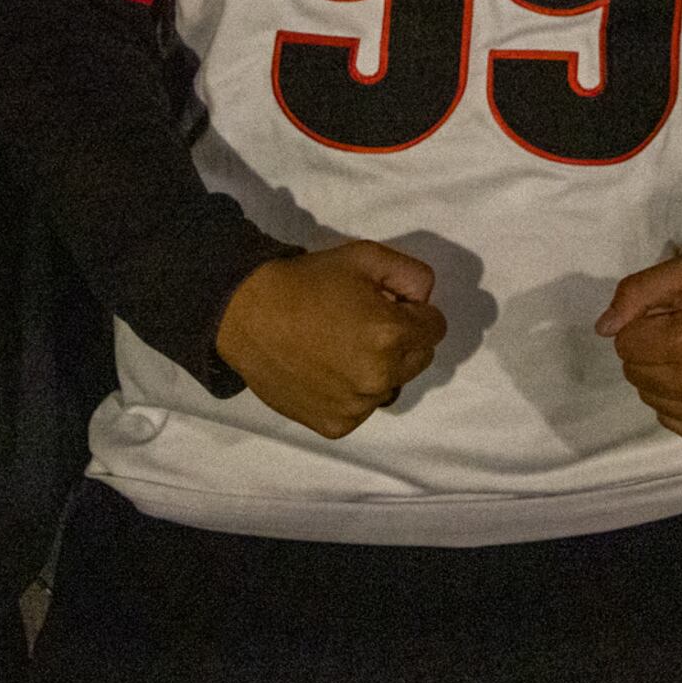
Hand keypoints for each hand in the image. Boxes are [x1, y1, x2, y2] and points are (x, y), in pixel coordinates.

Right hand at [215, 240, 442, 439]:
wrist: (245, 314)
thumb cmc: (305, 282)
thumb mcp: (363, 256)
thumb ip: (411, 274)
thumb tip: (425, 300)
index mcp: (392, 333)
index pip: (435, 328)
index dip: (414, 313)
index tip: (388, 306)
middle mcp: (380, 376)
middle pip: (419, 360)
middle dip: (401, 341)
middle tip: (362, 325)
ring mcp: (357, 406)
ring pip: (391, 387)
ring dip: (378, 370)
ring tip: (340, 350)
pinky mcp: (336, 425)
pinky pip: (362, 410)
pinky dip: (351, 394)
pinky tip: (325, 372)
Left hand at [596, 253, 681, 457]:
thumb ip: (639, 291)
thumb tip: (603, 327)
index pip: (625, 343)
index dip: (642, 326)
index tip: (669, 320)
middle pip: (635, 373)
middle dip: (649, 353)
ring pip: (651, 399)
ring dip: (663, 379)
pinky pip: (674, 422)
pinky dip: (680, 404)